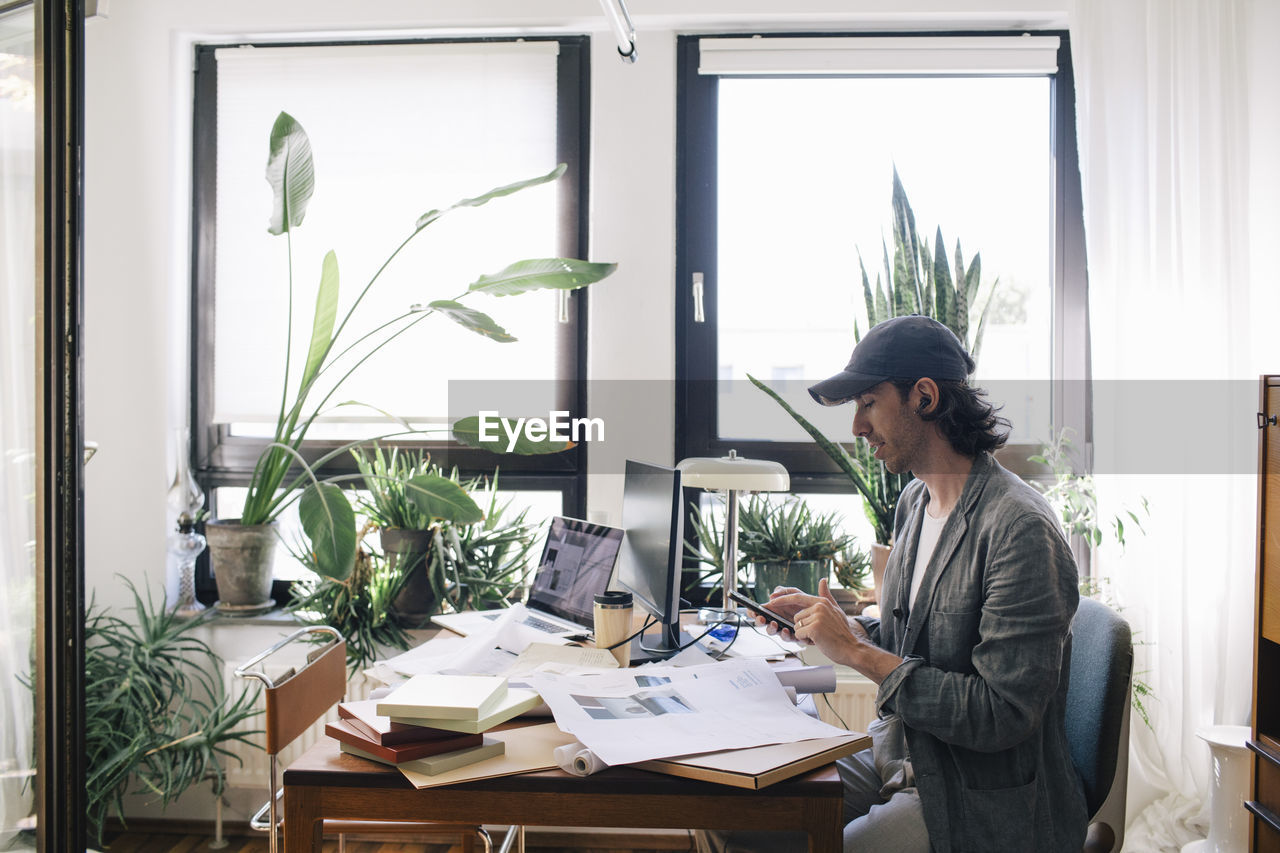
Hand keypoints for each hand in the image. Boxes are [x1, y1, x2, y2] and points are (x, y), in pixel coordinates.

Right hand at [746, 585, 817, 635]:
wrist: (826, 615)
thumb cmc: (809, 603)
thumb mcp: (797, 593)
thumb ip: (785, 591)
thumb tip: (772, 594)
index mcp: (776, 610)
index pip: (760, 611)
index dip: (753, 613)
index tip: (752, 611)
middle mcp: (778, 620)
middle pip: (764, 623)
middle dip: (760, 622)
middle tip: (762, 619)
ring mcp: (785, 628)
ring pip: (774, 631)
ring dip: (772, 628)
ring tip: (775, 624)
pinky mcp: (794, 636)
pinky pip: (787, 637)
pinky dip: (785, 634)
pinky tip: (787, 630)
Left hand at [767, 579, 899, 682]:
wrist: (851, 649)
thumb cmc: (841, 633)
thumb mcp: (835, 610)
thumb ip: (827, 596)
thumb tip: (822, 580)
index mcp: (821, 601)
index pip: (797, 596)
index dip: (782, 598)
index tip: (770, 600)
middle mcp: (819, 606)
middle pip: (796, 616)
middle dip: (802, 627)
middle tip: (817, 633)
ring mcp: (817, 616)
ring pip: (796, 626)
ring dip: (804, 635)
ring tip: (819, 637)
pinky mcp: (814, 628)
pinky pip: (798, 634)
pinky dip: (805, 640)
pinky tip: (817, 641)